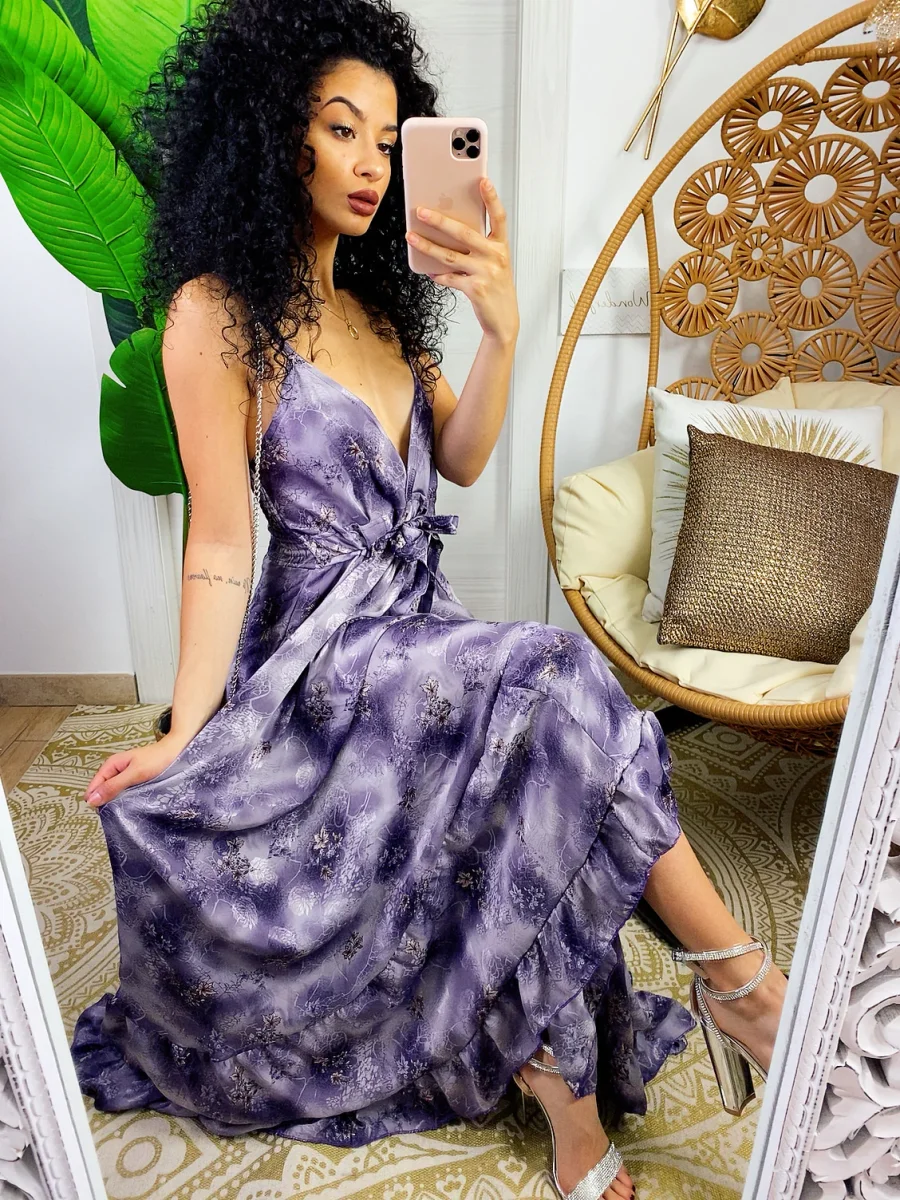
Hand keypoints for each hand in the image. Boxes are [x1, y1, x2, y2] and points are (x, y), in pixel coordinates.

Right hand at [82, 732, 187, 807]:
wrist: (177, 751)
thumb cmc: (157, 760)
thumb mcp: (134, 774)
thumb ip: (113, 786)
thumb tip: (91, 800)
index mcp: (111, 765)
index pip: (93, 787)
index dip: (96, 800)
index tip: (104, 814)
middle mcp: (115, 770)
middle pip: (102, 791)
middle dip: (106, 802)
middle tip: (117, 814)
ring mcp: (124, 776)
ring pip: (113, 793)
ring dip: (116, 802)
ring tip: (124, 812)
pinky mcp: (134, 781)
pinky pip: (124, 792)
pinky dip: (126, 799)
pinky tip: (132, 806)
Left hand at [405, 177, 518, 344]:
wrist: (503, 319)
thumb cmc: (496, 287)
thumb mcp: (493, 263)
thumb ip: (478, 246)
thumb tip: (447, 231)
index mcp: (501, 246)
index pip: (498, 217)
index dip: (492, 198)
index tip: (483, 180)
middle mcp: (495, 256)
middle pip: (464, 233)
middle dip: (440, 220)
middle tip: (421, 211)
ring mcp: (485, 272)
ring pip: (449, 255)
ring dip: (427, 245)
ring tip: (411, 237)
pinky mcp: (475, 288)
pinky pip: (449, 277)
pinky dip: (437, 274)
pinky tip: (428, 270)